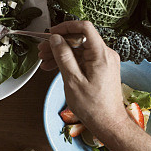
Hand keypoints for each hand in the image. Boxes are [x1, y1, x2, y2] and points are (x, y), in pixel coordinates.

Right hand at [38, 21, 130, 139]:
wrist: (108, 123)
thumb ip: (63, 57)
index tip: (51, 33)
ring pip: (79, 49)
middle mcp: (105, 55)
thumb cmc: (93, 106)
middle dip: (59, 43)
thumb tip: (56, 39)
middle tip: (42, 50)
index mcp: (101, 55)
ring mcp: (104, 61)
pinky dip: (68, 61)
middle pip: (79, 39)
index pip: (85, 28)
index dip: (66, 27)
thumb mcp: (72, 80)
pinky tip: (53, 67)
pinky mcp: (100, 69)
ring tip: (44, 61)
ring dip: (60, 53)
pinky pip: (82, 59)